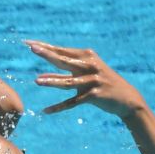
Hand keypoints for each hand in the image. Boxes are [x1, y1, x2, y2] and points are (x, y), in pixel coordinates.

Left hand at [27, 40, 147, 118]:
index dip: (45, 47)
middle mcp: (90, 66)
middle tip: (32, 48)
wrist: (126, 98)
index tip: (28, 42)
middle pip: (64, 60)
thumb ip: (62, 75)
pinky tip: (46, 111)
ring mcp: (93, 81)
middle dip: (48, 54)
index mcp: (87, 57)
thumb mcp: (83, 76)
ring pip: (68, 82)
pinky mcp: (94, 96)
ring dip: (52, 81)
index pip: (61, 51)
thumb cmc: (101, 84)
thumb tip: (39, 77)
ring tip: (37, 81)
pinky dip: (59, 107)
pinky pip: (72, 103)